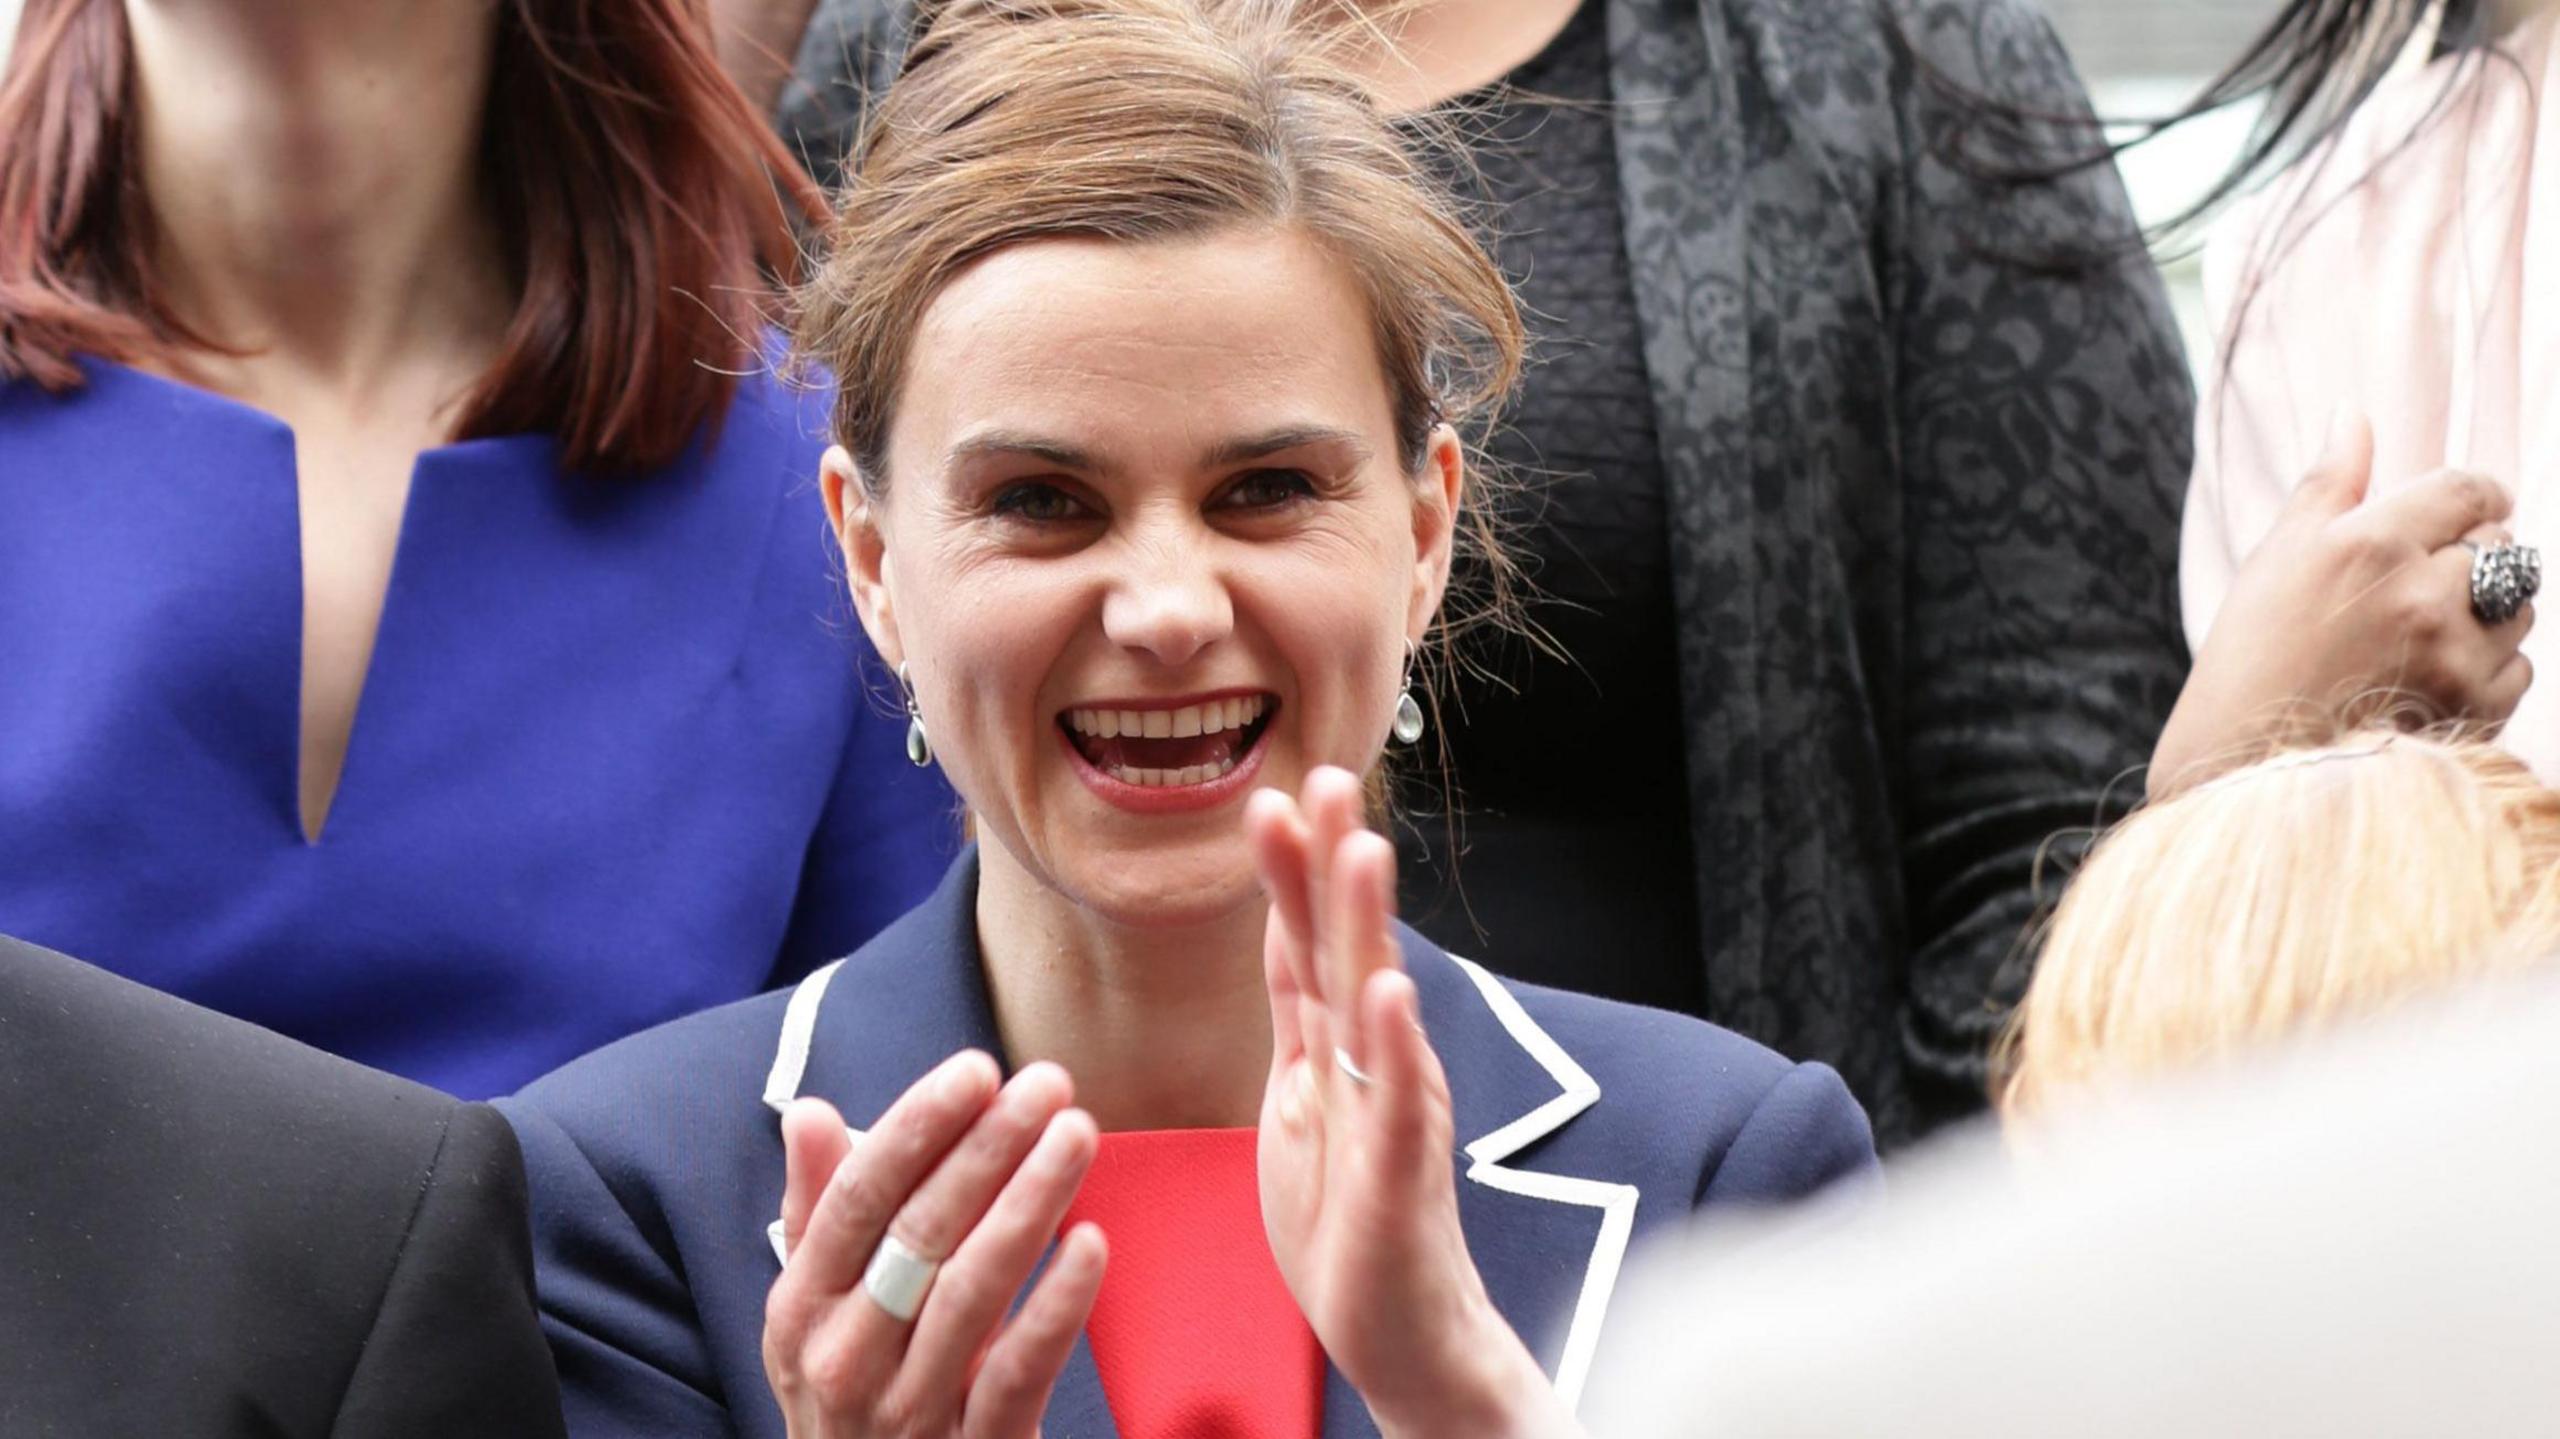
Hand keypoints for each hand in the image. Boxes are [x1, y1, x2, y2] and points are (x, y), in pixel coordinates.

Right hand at [762, 1053, 1107, 1437]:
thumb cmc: (853, 1393)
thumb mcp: (814, 1313)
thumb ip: (818, 1211)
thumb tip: (808, 1112)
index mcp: (802, 1308)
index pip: (858, 1199)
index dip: (917, 1128)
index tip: (976, 1069)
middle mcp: (845, 1356)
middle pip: (920, 1234)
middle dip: (988, 1148)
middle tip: (1048, 1083)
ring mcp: (908, 1410)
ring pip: (972, 1291)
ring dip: (1028, 1202)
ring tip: (1077, 1134)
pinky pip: (1019, 1371)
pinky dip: (1056, 1305)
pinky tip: (1090, 1242)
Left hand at [1246, 768, 1579, 1438]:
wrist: (1406, 1334)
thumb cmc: (1352, 1223)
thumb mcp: (1301, 1105)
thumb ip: (1299, 1021)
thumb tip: (1284, 932)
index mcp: (1337, 1049)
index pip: (1307, 943)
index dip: (1289, 873)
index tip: (1271, 794)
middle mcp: (1374, 1062)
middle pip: (1348, 947)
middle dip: (1335, 863)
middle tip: (1331, 776)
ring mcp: (1393, 1111)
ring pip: (1379, 1003)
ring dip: (1370, 926)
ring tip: (1363, 850)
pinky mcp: (1403, 1171)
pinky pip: (1400, 1099)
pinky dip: (1395, 1043)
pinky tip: (1391, 990)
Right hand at [2156, 414, 2534, 796]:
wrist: (2246, 766)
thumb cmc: (2251, 656)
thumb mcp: (2276, 558)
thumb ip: (2327, 482)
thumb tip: (2352, 413)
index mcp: (2369, 543)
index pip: (2467, 490)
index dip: (2480, 495)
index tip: (2475, 507)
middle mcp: (2422, 593)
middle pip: (2504, 548)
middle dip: (2477, 558)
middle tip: (2429, 584)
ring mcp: (2453, 654)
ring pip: (2520, 608)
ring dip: (2490, 613)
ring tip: (2429, 635)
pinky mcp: (2474, 707)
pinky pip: (2520, 668)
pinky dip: (2491, 667)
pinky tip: (2435, 676)